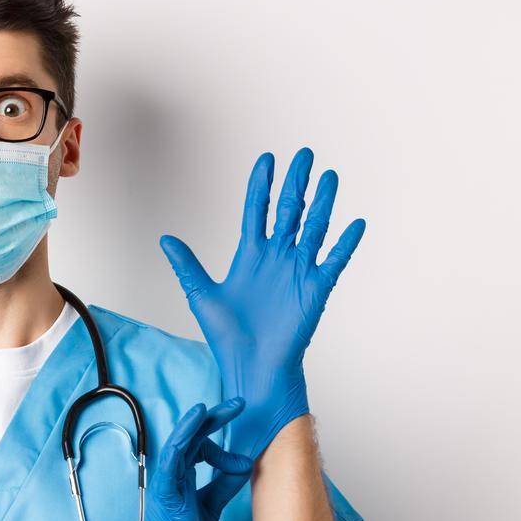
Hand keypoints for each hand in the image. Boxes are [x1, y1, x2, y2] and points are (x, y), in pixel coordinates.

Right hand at [87, 400, 253, 520]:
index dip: (224, 446)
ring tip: (215, 407)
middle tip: (239, 404)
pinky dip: (181, 437)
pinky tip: (195, 421)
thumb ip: (224, 484)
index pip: (202, 448)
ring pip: (180, 442)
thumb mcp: (212, 507)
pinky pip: (171, 459)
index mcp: (184, 478)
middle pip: (192, 437)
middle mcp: (174, 475)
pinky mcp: (166, 492)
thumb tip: (244, 464)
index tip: (246, 457)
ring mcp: (167, 482)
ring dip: (198, 422)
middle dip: (214, 418)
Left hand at [159, 147, 365, 459]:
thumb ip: (187, 266)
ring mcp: (298, 271)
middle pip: (290, 211)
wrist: (249, 366)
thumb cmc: (227, 336)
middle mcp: (277, 258)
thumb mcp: (201, 296)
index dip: (262, 185)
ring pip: (314, 228)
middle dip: (297, 183)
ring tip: (330, 177)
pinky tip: (355, 224)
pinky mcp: (316, 289)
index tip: (267, 159)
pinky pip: (333, 261)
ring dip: (323, 203)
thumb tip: (165, 239)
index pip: (258, 211)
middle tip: (305, 154)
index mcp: (250, 256)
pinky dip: (345, 244)